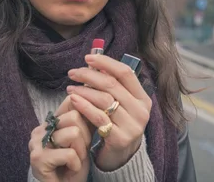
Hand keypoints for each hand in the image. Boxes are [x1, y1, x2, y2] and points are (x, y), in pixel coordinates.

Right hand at [28, 98, 91, 181]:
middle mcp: (40, 129)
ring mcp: (36, 143)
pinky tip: (70, 169)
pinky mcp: (38, 159)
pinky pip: (69, 153)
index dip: (86, 113)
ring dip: (81, 150)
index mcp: (49, 122)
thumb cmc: (74, 163)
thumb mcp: (83, 137)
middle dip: (85, 136)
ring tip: (75, 160)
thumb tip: (99, 97)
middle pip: (74, 116)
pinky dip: (76, 164)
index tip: (90, 127)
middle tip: (79, 151)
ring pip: (74, 133)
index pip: (71, 101)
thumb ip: (86, 118)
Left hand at [66, 54, 151, 170]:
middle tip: (73, 73)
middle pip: (112, 85)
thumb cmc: (117, 124)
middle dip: (89, 75)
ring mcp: (132, 125)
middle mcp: (141, 110)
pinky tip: (73, 100)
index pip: (126, 72)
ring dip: (83, 90)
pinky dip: (84, 106)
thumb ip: (113, 86)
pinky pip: (98, 117)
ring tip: (70, 87)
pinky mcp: (120, 138)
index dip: (106, 63)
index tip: (88, 58)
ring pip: (104, 100)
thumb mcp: (121, 104)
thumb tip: (94, 62)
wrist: (120, 156)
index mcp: (143, 98)